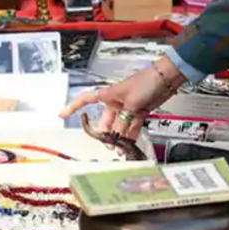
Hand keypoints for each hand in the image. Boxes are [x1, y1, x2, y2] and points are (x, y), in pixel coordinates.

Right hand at [60, 57, 185, 141]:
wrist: (166, 80)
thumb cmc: (146, 83)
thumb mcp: (131, 105)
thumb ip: (123, 123)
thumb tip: (116, 137)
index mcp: (107, 95)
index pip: (85, 100)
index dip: (72, 106)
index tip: (62, 115)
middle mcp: (115, 102)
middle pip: (104, 120)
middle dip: (105, 133)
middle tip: (107, 144)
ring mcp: (127, 108)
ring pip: (118, 126)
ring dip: (118, 137)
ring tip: (119, 149)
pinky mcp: (138, 112)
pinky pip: (130, 127)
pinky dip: (129, 136)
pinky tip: (128, 145)